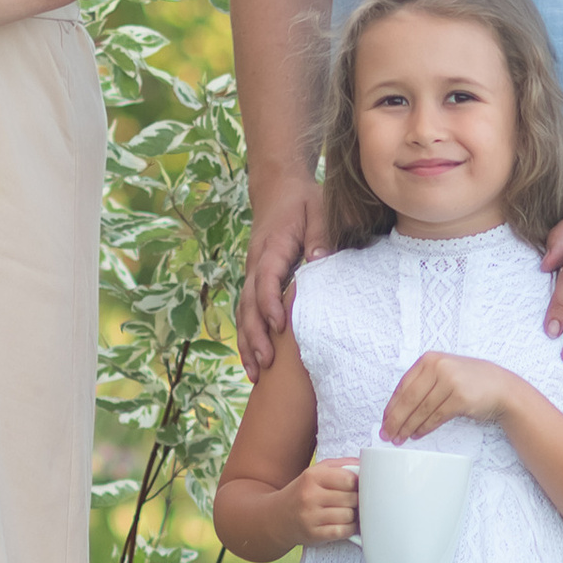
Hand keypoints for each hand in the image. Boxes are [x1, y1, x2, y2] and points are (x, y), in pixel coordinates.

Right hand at [237, 176, 327, 379]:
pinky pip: (246, 312)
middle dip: (254, 335)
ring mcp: (251, 273)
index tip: (280, 327)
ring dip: (247, 342)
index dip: (270, 304)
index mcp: (271, 247)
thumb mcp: (316, 210)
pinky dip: (247, 337)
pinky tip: (253, 361)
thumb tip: (319, 261)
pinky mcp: (254, 281)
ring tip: (255, 373)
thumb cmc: (301, 201)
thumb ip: (319, 236)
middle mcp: (255, 264)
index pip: (265, 279)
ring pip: (243, 312)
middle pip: (248, 304)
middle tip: (265, 364)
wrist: (276, 188)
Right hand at [282, 457, 359, 546]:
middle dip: (356, 500)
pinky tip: (344, 524)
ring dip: (353, 515)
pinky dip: (349, 529)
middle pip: (352, 498)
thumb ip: (341, 465)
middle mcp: (309, 495)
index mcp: (312, 476)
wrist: (277, 517)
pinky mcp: (314, 534)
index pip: (349, 479)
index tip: (355, 487)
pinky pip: (343, 531)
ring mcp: (310, 516)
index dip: (358, 484)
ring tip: (346, 513)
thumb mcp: (316, 472)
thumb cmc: (303, 492)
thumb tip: (366, 465)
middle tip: (351, 501)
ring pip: (349, 515)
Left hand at [380, 352, 513, 442]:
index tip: (384, 420)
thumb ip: (422, 383)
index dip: (392, 406)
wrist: (501, 387)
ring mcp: (450, 381)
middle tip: (387, 434)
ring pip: (421, 409)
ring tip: (400, 438)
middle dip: (396, 419)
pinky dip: (425, 428)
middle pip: (409, 398)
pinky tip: (418, 434)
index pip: (403, 385)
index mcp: (429, 359)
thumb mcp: (443, 373)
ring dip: (408, 426)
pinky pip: (436, 416)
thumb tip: (396, 409)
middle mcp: (438, 366)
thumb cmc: (469, 382)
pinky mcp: (460, 397)